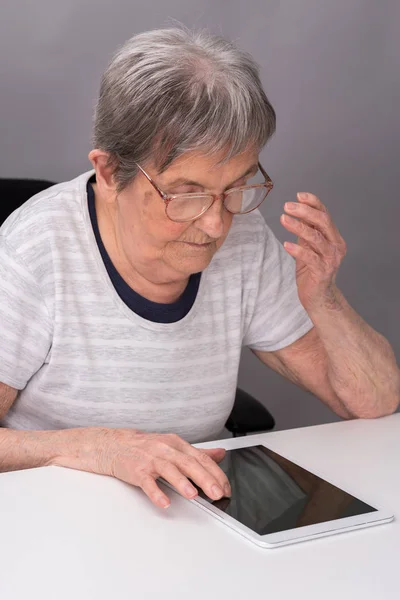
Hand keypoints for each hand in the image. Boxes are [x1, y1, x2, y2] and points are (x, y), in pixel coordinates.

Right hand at [91, 428, 230, 508]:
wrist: (115, 445)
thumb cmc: (146, 447)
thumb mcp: (174, 446)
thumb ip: (198, 452)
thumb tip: (220, 454)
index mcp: (178, 445)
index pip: (201, 458)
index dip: (215, 473)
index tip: (225, 487)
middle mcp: (166, 450)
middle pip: (189, 463)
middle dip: (205, 478)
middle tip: (217, 493)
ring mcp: (151, 459)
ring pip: (169, 469)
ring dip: (182, 482)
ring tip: (193, 495)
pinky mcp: (137, 471)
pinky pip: (147, 482)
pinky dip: (156, 492)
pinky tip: (164, 502)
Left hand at [280, 192, 346, 310]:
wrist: (319, 297)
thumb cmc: (312, 270)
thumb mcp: (308, 246)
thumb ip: (306, 230)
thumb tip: (297, 210)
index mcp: (334, 237)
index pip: (325, 214)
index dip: (313, 203)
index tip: (299, 195)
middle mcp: (336, 246)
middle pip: (323, 222)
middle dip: (305, 211)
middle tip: (287, 206)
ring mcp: (330, 259)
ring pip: (315, 238)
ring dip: (298, 227)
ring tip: (283, 219)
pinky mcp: (322, 272)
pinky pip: (310, 258)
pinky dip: (297, 250)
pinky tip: (286, 244)